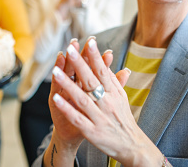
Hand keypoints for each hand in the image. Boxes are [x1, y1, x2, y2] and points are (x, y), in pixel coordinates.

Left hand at [49, 38, 163, 166]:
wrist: (132, 146)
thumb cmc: (123, 118)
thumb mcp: (121, 97)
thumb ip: (112, 79)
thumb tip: (106, 60)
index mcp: (113, 93)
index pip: (103, 71)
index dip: (95, 56)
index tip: (89, 41)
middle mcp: (106, 103)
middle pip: (91, 81)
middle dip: (79, 64)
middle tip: (69, 49)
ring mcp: (99, 117)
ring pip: (81, 98)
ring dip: (68, 84)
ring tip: (55, 71)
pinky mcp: (91, 131)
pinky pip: (77, 118)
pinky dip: (67, 108)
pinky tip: (56, 98)